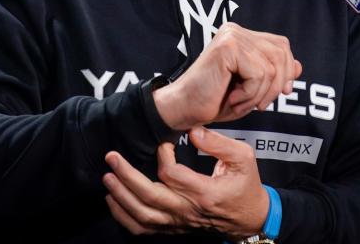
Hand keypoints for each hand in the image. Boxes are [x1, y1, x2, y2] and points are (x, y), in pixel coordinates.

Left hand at [104, 126, 268, 238]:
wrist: (250, 218)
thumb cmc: (246, 186)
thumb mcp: (243, 158)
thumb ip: (218, 143)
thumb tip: (193, 131)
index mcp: (205, 193)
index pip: (172, 174)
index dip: (163, 155)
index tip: (164, 142)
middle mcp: (188, 210)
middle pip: (149, 196)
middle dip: (126, 176)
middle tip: (112, 157)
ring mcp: (179, 222)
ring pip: (142, 215)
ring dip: (121, 196)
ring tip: (108, 177)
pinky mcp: (174, 228)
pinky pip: (143, 229)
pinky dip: (124, 217)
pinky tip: (113, 200)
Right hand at [153, 22, 302, 129]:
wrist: (183, 110)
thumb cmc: (212, 100)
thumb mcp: (251, 88)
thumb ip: (273, 75)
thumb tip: (299, 66)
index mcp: (241, 36)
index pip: (280, 45)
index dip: (287, 69)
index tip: (283, 92)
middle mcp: (235, 31)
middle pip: (281, 52)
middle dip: (277, 85)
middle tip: (259, 104)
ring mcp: (231, 36)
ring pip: (271, 67)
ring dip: (259, 93)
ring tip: (239, 100)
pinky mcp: (227, 48)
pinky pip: (259, 74)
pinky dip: (250, 94)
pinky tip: (232, 98)